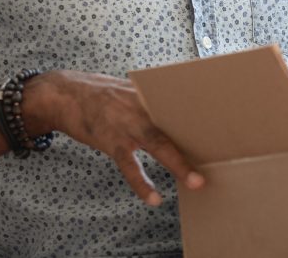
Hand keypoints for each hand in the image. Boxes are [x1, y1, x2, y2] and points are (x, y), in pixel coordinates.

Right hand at [28, 71, 203, 205]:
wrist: (62, 94)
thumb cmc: (99, 93)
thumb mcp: (128, 89)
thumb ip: (151, 101)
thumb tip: (175, 114)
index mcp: (149, 91)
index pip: (181, 99)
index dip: (202, 109)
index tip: (224, 117)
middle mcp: (141, 104)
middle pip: (175, 121)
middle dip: (197, 136)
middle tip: (220, 151)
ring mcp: (126, 122)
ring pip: (157, 143)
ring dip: (177, 163)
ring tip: (195, 181)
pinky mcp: (111, 140)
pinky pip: (129, 166)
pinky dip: (141, 183)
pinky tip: (154, 198)